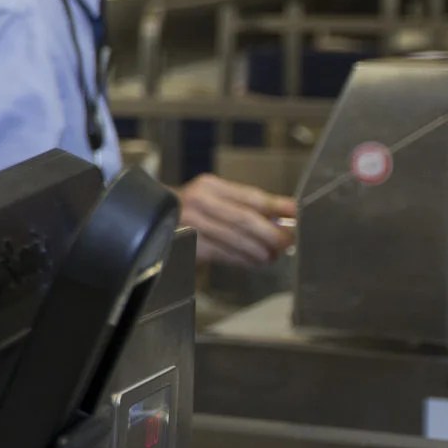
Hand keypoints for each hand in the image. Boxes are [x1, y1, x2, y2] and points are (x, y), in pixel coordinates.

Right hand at [179, 174, 295, 268]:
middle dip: (271, 233)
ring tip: (273, 255)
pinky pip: (222, 254)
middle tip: (287, 241)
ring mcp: (190, 224)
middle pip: (244, 219)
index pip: (250, 197)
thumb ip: (246, 204)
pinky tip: (254, 261)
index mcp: (210, 186)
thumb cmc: (191, 208)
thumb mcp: (215, 196)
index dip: (277, 207)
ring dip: (259, 250)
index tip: (297, 213)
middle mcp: (198, 202)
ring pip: (234, 239)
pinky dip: (242, 259)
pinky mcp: (187, 245)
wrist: (150, 217)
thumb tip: (284, 214)